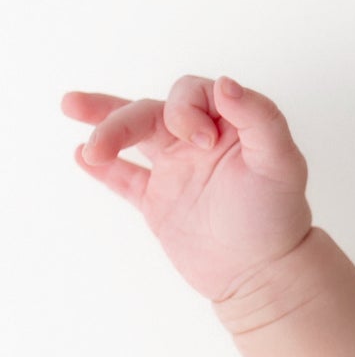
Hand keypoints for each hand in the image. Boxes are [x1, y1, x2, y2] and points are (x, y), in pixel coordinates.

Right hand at [63, 74, 314, 303]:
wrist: (263, 273)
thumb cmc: (278, 216)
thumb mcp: (281, 161)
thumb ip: (260, 117)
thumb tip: (225, 83)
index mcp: (231, 126)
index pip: (194, 92)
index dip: (187, 108)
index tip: (204, 144)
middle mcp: (201, 141)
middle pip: (152, 110)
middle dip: (123, 118)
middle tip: (108, 142)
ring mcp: (176, 169)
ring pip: (133, 135)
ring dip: (104, 125)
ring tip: (70, 107)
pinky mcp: (158, 200)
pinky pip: (124, 177)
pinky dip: (103, 167)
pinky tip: (81, 155)